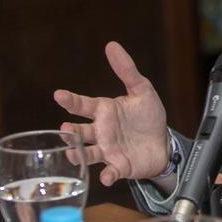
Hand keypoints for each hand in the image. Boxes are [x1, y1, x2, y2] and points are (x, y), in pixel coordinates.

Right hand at [53, 41, 168, 184]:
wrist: (163, 143)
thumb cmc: (147, 116)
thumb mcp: (142, 90)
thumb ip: (127, 70)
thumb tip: (112, 45)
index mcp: (104, 111)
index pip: (83, 105)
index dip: (71, 100)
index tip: (59, 94)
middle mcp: (101, 132)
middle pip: (80, 132)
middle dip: (70, 132)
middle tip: (64, 129)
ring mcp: (108, 150)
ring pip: (88, 154)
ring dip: (79, 155)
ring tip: (72, 154)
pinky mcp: (119, 166)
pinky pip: (110, 172)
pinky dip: (107, 175)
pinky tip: (106, 176)